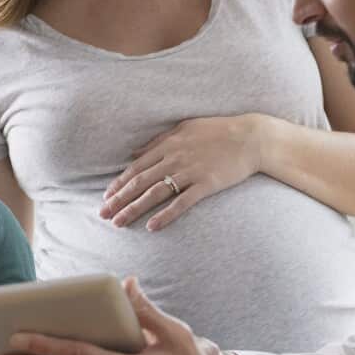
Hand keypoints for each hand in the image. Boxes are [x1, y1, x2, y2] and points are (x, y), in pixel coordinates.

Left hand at [100, 115, 268, 230]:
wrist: (251, 137)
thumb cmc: (218, 131)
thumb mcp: (184, 128)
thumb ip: (158, 141)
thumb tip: (135, 152)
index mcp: (168, 145)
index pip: (136, 167)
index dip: (119, 184)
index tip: (106, 197)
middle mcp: (175, 158)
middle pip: (140, 182)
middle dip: (119, 199)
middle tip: (103, 215)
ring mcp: (190, 172)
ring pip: (155, 193)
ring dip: (134, 209)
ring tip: (118, 223)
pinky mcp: (206, 184)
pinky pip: (182, 203)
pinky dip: (166, 215)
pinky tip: (152, 227)